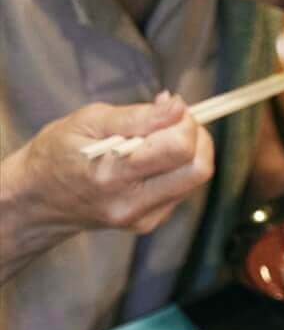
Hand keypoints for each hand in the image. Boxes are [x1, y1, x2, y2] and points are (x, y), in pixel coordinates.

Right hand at [0, 95, 213, 246]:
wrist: (39, 199)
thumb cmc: (58, 153)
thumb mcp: (86, 121)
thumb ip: (136, 116)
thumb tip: (177, 106)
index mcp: (112, 174)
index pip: (179, 149)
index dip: (185, 122)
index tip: (173, 107)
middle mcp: (132, 203)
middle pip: (199, 169)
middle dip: (197, 137)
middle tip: (175, 121)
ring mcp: (144, 217)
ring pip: (194, 179)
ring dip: (188, 152)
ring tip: (159, 137)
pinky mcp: (150, 223)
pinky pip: (182, 189)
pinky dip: (176, 168)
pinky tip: (151, 160)